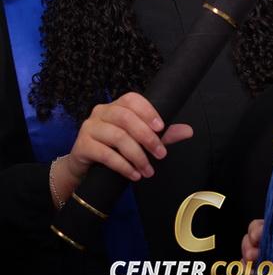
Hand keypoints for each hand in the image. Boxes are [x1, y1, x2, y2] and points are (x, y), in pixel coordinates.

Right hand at [51, 91, 192, 204]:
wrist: (84, 168)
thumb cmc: (114, 149)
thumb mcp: (139, 141)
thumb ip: (162, 135)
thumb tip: (188, 131)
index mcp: (116, 106)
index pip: (132, 100)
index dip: (147, 111)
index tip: (162, 127)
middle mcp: (101, 112)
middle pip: (125, 117)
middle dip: (146, 137)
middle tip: (160, 155)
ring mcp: (89, 127)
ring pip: (117, 136)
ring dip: (137, 155)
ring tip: (148, 170)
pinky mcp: (82, 145)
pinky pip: (105, 154)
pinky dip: (122, 165)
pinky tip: (134, 174)